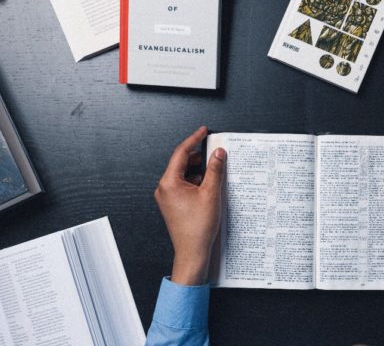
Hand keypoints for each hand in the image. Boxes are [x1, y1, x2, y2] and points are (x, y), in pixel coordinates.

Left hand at [155, 126, 226, 285]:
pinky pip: (185, 185)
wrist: (192, 252)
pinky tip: (211, 184)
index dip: (194, 140)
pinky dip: (198, 181)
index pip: (181, 153)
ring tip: (216, 170)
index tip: (202, 131)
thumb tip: (218, 154)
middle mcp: (165, 188)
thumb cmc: (197, 229)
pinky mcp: (174, 204)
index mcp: (169, 183)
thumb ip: (215, 170)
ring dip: (200, 170)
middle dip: (200, 157)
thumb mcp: (211, 194)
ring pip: (185, 174)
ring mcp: (168, 197)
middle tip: (215, 151)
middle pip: (182, 163)